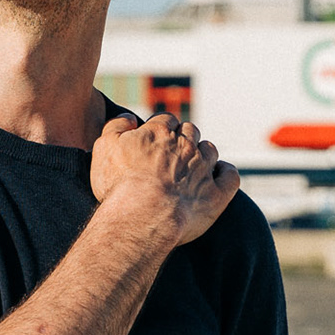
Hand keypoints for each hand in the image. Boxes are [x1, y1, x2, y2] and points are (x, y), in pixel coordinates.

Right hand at [90, 113, 241, 246]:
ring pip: (210, 150)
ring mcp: (203, 169)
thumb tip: (128, 118)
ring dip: (204, 153)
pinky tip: (220, 174)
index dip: (161, 128)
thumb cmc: (119, 184)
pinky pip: (230, 176)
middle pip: (190, 131)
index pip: (166, 120)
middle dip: (183, 138)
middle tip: (172, 153)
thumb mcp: (104, 148)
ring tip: (195, 163)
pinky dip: (226, 173)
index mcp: (160, 132)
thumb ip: (115, 127)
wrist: (142, 217)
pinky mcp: (216, 194)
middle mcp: (185, 146)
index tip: (155, 139)